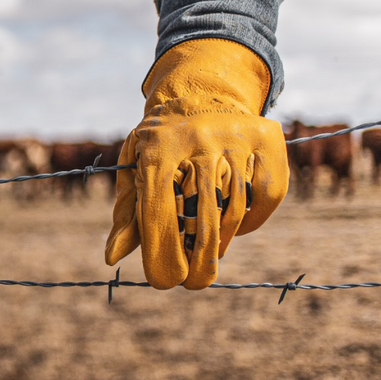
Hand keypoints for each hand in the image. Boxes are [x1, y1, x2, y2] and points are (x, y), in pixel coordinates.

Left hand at [105, 39, 289, 289]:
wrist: (197, 95)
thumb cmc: (159, 145)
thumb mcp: (135, 169)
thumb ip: (127, 213)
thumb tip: (112, 258)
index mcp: (157, 149)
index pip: (159, 210)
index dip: (161, 251)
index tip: (165, 282)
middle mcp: (197, 139)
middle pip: (202, 215)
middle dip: (197, 258)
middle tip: (194, 283)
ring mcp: (235, 136)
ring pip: (235, 207)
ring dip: (222, 241)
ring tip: (208, 258)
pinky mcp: (267, 138)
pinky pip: (268, 193)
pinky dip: (254, 218)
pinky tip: (238, 230)